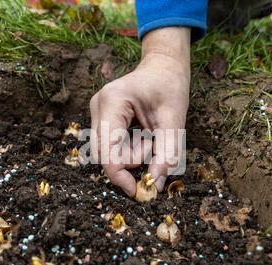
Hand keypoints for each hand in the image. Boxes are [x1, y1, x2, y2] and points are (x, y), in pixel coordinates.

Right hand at [90, 27, 190, 195]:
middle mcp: (98, 106)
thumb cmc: (170, 87)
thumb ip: (167, 153)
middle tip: (153, 143)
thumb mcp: (175, 120)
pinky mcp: (100, 118)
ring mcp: (96, 112)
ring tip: (149, 134)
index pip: (108, 151)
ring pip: (108, 152)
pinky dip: (128, 148)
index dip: (120, 176)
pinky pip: (110, 146)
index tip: (139, 191)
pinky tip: (140, 132)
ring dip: (131, 153)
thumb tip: (156, 185)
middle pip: (106, 154)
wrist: (162, 67)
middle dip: (131, 159)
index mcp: (113, 101)